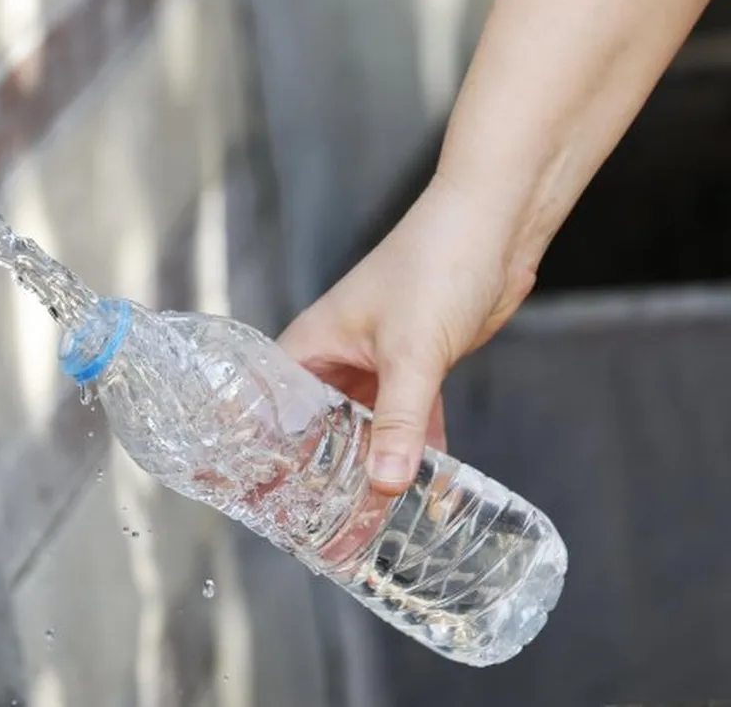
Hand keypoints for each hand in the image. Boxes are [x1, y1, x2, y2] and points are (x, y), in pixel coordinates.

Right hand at [278, 177, 538, 494]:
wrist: (496, 225)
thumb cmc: (436, 261)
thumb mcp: (413, 349)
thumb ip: (400, 418)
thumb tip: (386, 481)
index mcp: (310, 345)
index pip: (271, 409)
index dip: (263, 454)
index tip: (260, 501)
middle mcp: (336, 357)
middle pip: (317, 428)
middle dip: (320, 475)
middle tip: (320, 530)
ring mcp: (377, 364)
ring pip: (365, 430)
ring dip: (371, 469)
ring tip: (367, 525)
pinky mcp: (418, 369)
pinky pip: (410, 423)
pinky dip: (417, 452)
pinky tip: (428, 491)